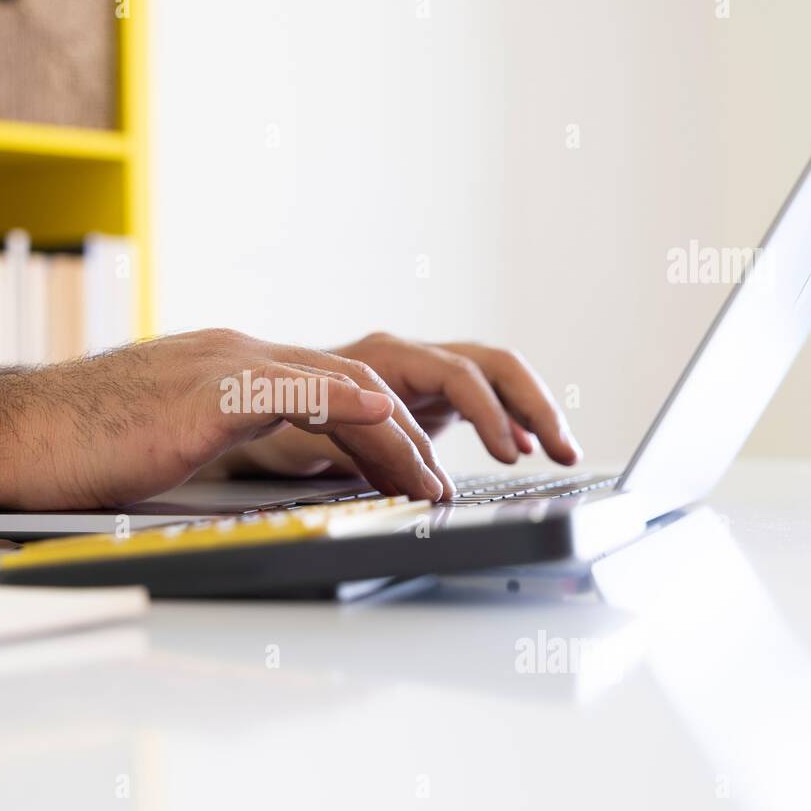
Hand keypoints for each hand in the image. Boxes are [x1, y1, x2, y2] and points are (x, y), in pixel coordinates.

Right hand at [0, 329, 453, 508]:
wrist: (15, 434)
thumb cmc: (78, 445)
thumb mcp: (168, 436)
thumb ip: (218, 437)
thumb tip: (247, 469)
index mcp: (227, 368)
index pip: (326, 393)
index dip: (376, 434)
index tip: (406, 474)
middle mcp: (235, 356)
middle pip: (347, 384)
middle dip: (402, 436)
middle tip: (435, 483)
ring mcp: (223, 367)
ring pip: (337, 383)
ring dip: (393, 433)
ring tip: (429, 477)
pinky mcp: (206, 390)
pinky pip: (295, 387)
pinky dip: (346, 399)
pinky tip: (383, 415)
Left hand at [225, 332, 580, 495]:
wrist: (249, 408)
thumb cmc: (266, 418)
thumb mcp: (294, 431)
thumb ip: (337, 435)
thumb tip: (382, 451)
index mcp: (384, 356)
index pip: (457, 374)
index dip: (486, 414)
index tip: (508, 454)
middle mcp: (409, 356)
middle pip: (491, 365)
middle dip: (531, 405)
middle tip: (561, 449)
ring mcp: (420, 375)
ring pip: (493, 379)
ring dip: (530, 411)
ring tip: (561, 452)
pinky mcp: (424, 397)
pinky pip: (479, 400)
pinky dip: (507, 421)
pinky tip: (523, 450)